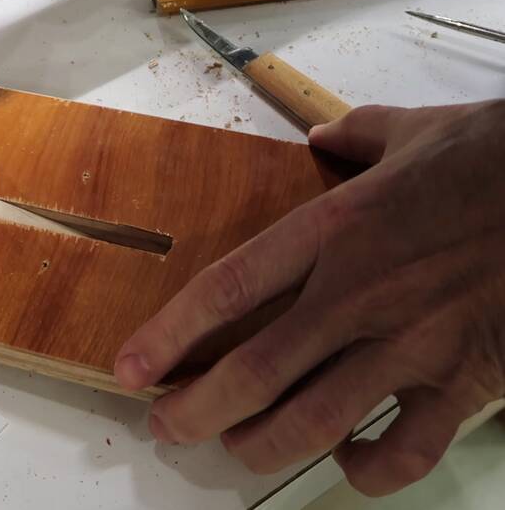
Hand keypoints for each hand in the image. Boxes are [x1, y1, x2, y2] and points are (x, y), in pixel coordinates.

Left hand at [115, 101, 504, 495]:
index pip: (229, 288)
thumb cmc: (496, 156)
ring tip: (231, 450)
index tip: (132, 366)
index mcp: (336, 228)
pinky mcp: (465, 381)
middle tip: (166, 429)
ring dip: (259, 447)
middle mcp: (360, 293)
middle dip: (197, 411)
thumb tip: (325, 135)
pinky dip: (367, 471)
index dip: (171, 333)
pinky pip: (405, 450)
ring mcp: (413, 343)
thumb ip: (357, 134)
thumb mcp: (414, 129)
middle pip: (256, 372)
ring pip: (315, 421)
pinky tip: (345, 461)